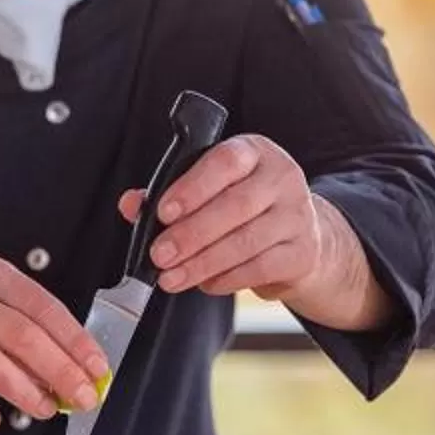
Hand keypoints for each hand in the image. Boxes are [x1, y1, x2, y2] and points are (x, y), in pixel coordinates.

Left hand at [122, 135, 388, 328]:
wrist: (302, 236)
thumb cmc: (243, 206)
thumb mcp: (210, 188)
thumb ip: (169, 193)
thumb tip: (132, 204)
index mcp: (254, 151)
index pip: (225, 161)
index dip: (192, 187)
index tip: (162, 212)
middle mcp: (282, 178)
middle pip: (235, 206)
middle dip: (191, 234)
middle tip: (159, 255)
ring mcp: (297, 216)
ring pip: (245, 241)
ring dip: (202, 263)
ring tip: (171, 277)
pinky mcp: (302, 253)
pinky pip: (259, 268)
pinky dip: (226, 279)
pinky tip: (204, 283)